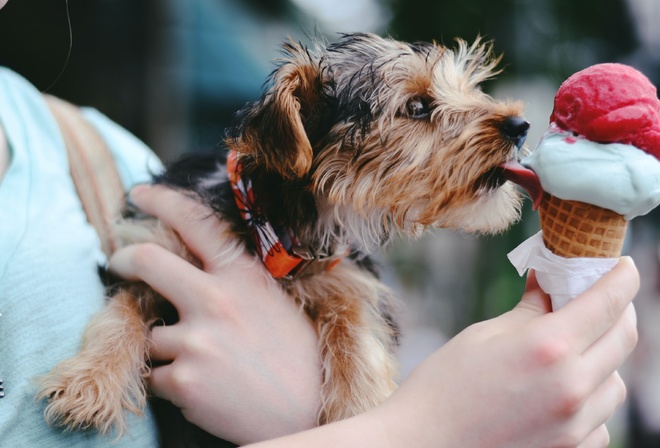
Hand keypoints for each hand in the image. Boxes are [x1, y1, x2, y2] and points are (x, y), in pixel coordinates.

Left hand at [109, 184, 321, 444]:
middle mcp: (216, 299)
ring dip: (167, 349)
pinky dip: (170, 384)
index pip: (196, 223)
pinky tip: (204, 389)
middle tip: (117, 262)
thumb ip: (237, 282)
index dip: (162, 201)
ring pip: (152, 334)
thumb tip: (198, 269)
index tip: (139, 195)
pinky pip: (155, 376)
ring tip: (206, 366)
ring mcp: (196, 340)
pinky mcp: (183, 379)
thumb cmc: (298, 356)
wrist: (309, 412)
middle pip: (148, 260)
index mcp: (243, 276)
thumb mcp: (275, 302)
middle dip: (123, 259)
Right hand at [373, 258, 637, 447]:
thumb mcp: (483, 336)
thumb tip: (548, 282)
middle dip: (619, 311)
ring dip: (604, 357)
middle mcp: (572, 387)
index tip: (624, 265)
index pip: (607, 302)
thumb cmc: (443, 386)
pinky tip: (561, 390)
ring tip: (574, 349)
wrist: (423, 445)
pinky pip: (601, 418)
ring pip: (616, 382)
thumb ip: (528, 310)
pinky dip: (591, 399)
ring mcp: (574, 425)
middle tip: (601, 299)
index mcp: (548, 347)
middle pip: (623, 338)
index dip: (622, 277)